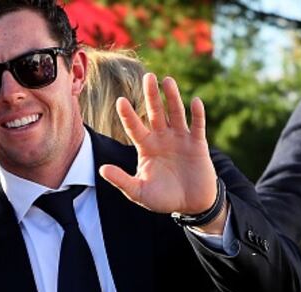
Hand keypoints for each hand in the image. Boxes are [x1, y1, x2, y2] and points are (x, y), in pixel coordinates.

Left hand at [99, 73, 216, 216]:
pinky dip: (197, 114)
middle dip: (152, 95)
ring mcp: (180, 139)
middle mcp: (162, 138)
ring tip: (168, 80)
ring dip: (173, 97)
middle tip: (148, 76)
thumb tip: (102, 169)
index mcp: (146, 147)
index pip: (134, 127)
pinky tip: (195, 102)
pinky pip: (198, 126)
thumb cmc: (163, 198)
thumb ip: (122, 180)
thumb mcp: (138, 192)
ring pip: (176, 113)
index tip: (120, 100)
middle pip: (155, 112)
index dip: (128, 115)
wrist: (190, 205)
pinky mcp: (198, 144)